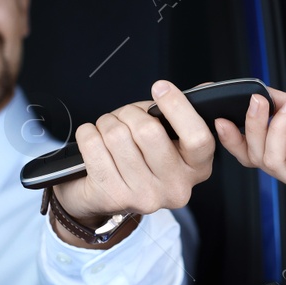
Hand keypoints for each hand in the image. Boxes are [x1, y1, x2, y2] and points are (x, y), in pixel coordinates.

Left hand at [51, 79, 215, 232]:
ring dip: (107, 123)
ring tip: (109, 132)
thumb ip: (177, 112)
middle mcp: (175, 186)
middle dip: (130, 113)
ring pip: (116, 135)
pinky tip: (95, 141)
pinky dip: (88, 133)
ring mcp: (144, 196)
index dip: (178, 107)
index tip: (161, 88)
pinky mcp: (113, 197)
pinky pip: (92, 144)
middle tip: (127, 118)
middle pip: (149, 131)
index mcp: (196, 168)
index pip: (197, 137)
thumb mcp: (168, 136)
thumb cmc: (140, 157)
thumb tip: (182, 89)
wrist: (106, 195)